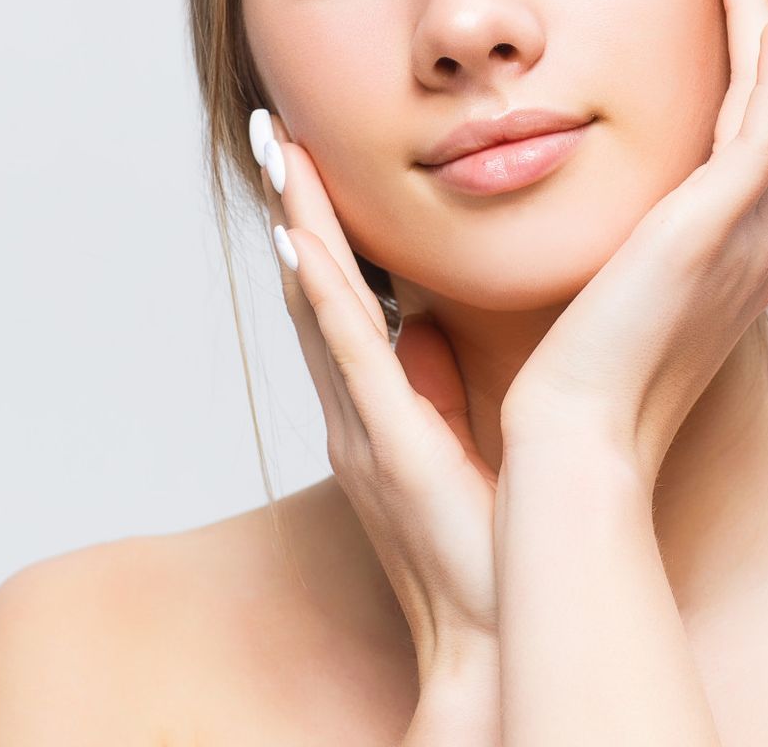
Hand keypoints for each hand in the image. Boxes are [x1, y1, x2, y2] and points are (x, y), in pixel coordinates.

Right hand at [251, 108, 500, 679]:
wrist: (493, 634)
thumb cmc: (487, 546)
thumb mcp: (457, 445)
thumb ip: (437, 387)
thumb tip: (432, 327)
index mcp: (376, 408)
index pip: (341, 299)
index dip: (320, 229)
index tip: (311, 160)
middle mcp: (353, 409)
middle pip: (312, 288)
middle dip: (291, 209)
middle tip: (274, 133)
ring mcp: (360, 424)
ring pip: (318, 305)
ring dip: (295, 228)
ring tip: (279, 158)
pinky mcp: (385, 442)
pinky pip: (347, 355)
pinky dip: (319, 295)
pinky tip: (298, 242)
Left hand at [501, 0, 767, 479]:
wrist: (576, 439)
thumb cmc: (577, 390)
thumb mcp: (611, 313)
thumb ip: (619, 267)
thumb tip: (592, 240)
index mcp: (738, 269)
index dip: (767, 86)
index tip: (737, 24)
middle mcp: (761, 246)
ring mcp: (751, 232)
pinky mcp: (720, 219)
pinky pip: (765, 111)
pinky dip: (763, 48)